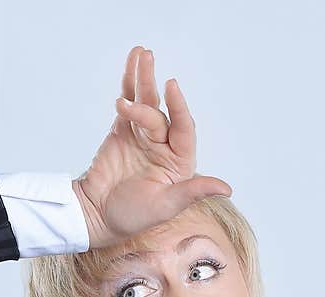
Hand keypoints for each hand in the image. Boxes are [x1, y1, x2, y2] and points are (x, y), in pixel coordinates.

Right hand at [72, 45, 231, 249]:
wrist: (97, 214)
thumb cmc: (133, 216)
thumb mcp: (166, 206)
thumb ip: (193, 192)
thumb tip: (227, 189)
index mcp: (179, 162)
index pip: (184, 130)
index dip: (179, 108)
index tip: (171, 87)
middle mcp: (164, 146)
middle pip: (161, 112)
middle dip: (152, 87)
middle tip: (148, 60)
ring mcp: (143, 136)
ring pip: (145, 103)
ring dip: (143, 78)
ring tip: (141, 53)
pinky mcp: (123, 131)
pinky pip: (128, 104)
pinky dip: (128, 84)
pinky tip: (132, 62)